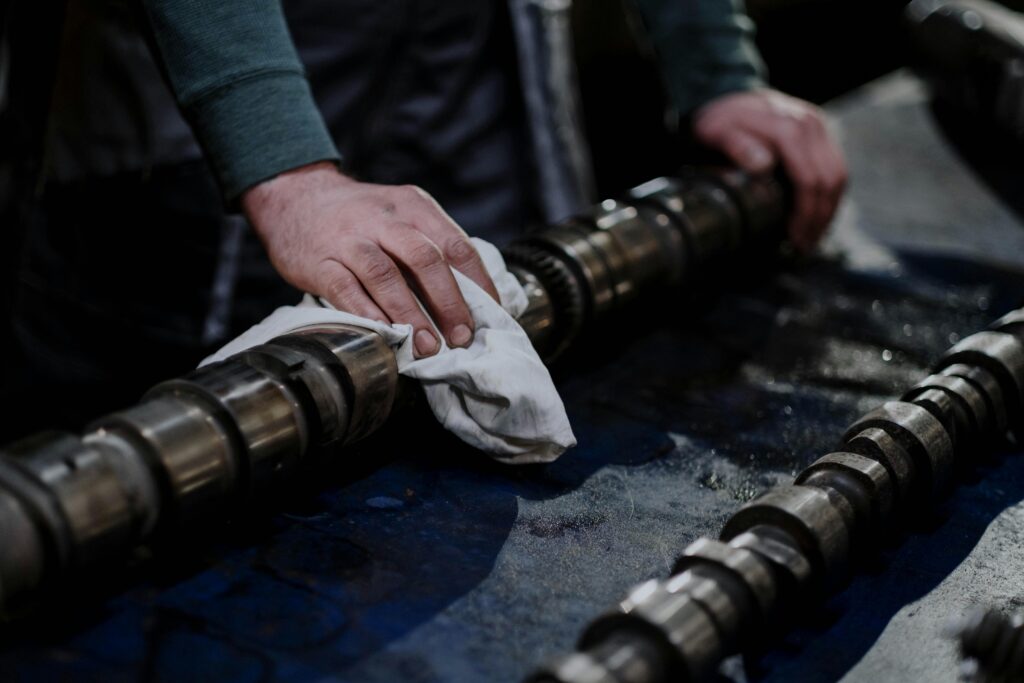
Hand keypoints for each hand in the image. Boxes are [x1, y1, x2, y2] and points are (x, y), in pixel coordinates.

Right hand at [242, 162, 499, 357]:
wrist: (294, 196)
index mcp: (413, 206)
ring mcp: (349, 239)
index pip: (456, 245)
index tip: (490, 316)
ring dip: (411, 315)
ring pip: (386, 276)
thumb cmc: (359, 218)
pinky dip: (368, 314)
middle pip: (426, 259)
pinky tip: (385, 335)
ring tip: (428, 347)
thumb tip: (470, 300)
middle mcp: (383, 218)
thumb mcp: (400, 216)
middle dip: (449, 303)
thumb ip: (430, 248)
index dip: (478, 284)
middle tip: (462, 337)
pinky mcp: (320, 261)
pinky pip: (346, 290)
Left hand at [692, 89, 847, 251]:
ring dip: (829, 209)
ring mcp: (818, 126)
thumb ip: (738, 147)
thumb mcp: (716, 133)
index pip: (810, 180)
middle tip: (804, 246)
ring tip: (811, 237)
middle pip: (831, 179)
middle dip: (820, 218)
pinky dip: (828, 194)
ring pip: (838, 174)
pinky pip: (834, 166)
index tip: (795, 240)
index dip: (805, 215)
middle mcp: (810, 124)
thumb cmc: (717, 121)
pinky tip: (814, 215)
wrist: (723, 93)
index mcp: (788, 127)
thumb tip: (764, 166)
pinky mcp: (819, 132)